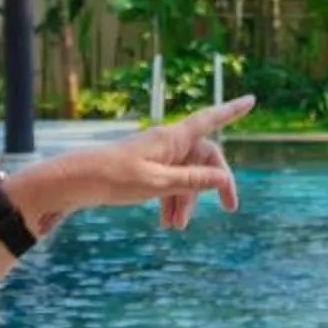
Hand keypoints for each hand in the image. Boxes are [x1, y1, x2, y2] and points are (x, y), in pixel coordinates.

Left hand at [23, 97, 250, 231]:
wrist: (75, 182)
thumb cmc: (114, 178)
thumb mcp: (157, 183)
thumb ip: (192, 180)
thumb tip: (224, 177)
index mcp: (172, 137)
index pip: (210, 119)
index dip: (232, 110)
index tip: (252, 99)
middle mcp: (167, 142)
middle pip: (203, 158)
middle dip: (214, 184)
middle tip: (230, 209)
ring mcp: (156, 156)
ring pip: (186, 175)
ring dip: (187, 200)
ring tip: (177, 228)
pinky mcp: (144, 169)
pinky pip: (169, 183)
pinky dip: (171, 201)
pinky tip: (166, 222)